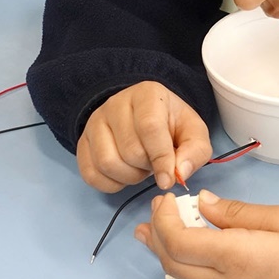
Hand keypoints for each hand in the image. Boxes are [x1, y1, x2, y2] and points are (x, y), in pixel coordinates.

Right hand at [76, 81, 211, 191]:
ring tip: (140, 168)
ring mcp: (95, 122)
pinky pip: (91, 174)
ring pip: (107, 163)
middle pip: (130, 150)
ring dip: (129, 177)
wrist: (144, 116)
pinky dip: (110, 184)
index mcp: (147, 94)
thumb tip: (179, 173)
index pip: (150, 127)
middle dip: (147, 167)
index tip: (168, 179)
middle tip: (155, 163)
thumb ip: (195, 151)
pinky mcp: (82, 142)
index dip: (161, 158)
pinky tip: (124, 176)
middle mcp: (115, 103)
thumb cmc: (171, 124)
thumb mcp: (193, 132)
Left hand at [135, 191, 278, 278]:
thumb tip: (203, 204)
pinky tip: (193, 251)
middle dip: (158, 236)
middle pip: (174, 264)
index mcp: (237, 257)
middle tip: (157, 211)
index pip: (180, 242)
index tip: (167, 199)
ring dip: (168, 254)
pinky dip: (190, 266)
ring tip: (157, 232)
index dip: (165, 219)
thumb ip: (237, 212)